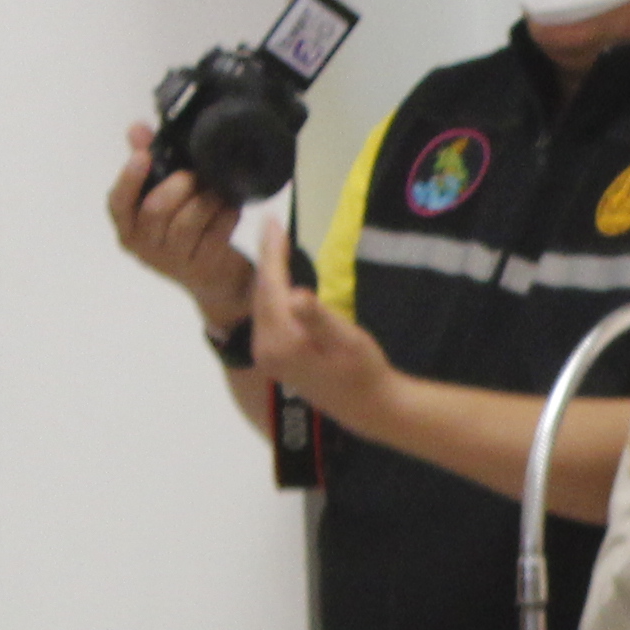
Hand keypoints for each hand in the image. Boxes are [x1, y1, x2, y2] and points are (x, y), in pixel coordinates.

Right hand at [105, 122, 260, 327]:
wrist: (214, 279)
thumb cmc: (183, 228)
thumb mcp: (161, 196)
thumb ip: (149, 163)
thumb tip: (136, 129)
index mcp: (128, 226)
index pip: (117, 203)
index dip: (129, 179)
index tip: (144, 156)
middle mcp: (145, 246)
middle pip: (157, 209)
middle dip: (179, 185)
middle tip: (194, 173)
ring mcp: (173, 260)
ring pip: (187, 223)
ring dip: (205, 198)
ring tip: (217, 187)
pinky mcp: (202, 268)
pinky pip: (215, 236)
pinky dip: (225, 216)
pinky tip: (232, 206)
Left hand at [247, 241, 398, 433]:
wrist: (368, 407)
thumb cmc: (364, 371)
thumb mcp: (347, 340)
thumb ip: (319, 318)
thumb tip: (296, 294)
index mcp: (282, 340)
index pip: (271, 285)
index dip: (272, 251)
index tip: (272, 221)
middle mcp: (265, 347)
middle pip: (261, 293)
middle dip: (267, 258)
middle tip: (272, 225)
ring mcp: (266, 354)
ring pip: (261, 303)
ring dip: (268, 274)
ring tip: (275, 246)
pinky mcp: (273, 357)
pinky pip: (266, 315)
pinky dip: (270, 292)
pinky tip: (278, 280)